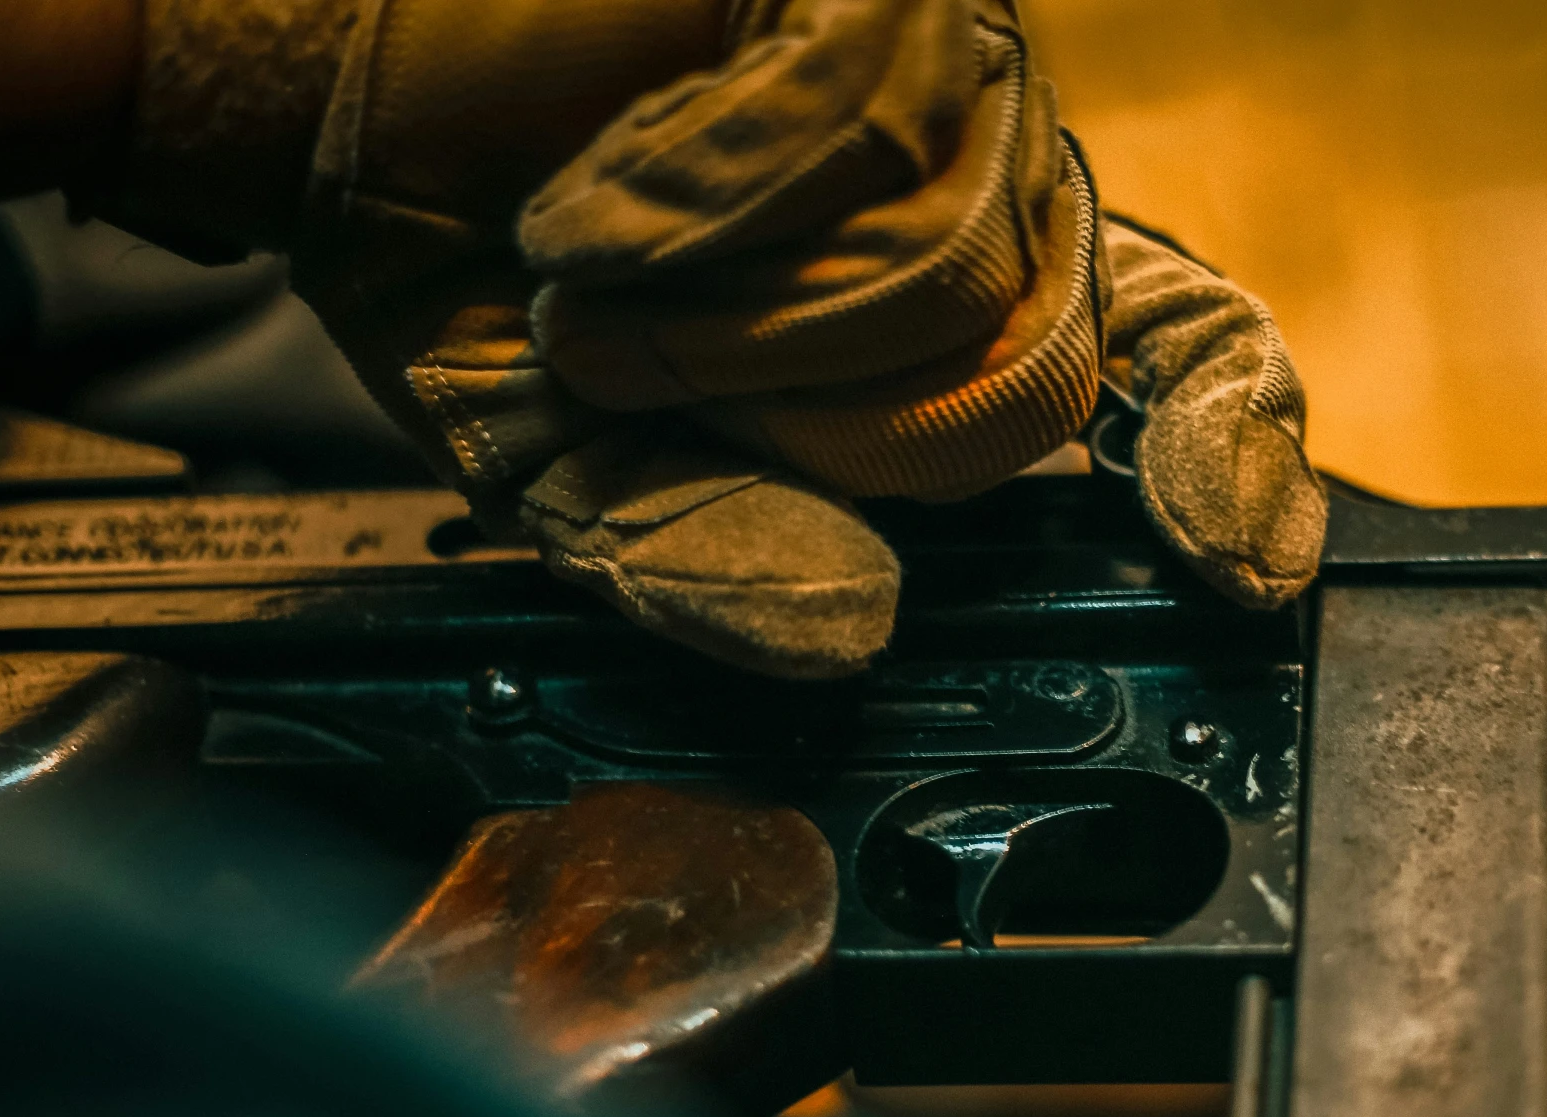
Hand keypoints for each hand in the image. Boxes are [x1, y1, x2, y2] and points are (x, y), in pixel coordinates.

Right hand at [84, 0, 1323, 675]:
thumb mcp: (589, 475)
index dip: (1227, 455)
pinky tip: (587, 209)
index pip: (1185, 356)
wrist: (313, 92)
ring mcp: (945, 56)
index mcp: (967, 294)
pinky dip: (695, 208)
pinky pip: (858, 128)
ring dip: (733, 327)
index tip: (1233, 568)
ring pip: (953, 268)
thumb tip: (851, 629)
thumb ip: (713, 556)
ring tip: (592, 288)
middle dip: (824, 426)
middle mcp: (990, 170)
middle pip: (1037, 372)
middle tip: (657, 378)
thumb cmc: (470, 265)